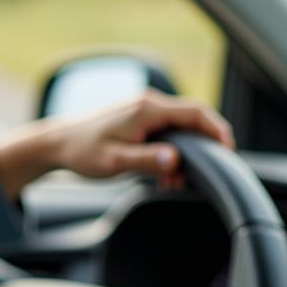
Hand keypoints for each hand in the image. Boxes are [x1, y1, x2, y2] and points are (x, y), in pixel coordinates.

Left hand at [0, 90, 233, 198]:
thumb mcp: (115, 162)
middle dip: (202, 147)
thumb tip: (175, 160)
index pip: (196, 113)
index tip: (228, 151)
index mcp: (147, 109)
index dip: (217, 130)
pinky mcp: (139, 119)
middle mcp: (148, 104)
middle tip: (199, 175)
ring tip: (174, 182)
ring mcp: (143, 110)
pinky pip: (166, 131)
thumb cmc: (83, 151)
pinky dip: (171, 151)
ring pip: (180, 128)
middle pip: (192, 119)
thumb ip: (147, 161)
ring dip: (185, 153)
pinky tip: (164, 173)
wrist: (58, 143)